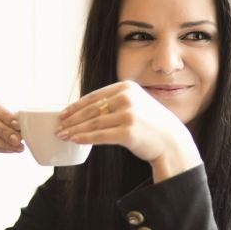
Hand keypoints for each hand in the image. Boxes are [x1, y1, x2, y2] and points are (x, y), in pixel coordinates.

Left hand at [57, 81, 201, 180]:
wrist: (172, 142)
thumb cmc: (151, 125)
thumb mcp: (136, 104)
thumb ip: (116, 102)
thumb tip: (87, 110)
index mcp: (127, 87)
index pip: (94, 96)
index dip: (76, 106)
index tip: (63, 113)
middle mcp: (127, 98)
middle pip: (91, 109)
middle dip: (71, 119)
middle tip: (58, 126)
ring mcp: (128, 114)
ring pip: (93, 122)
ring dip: (74, 130)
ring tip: (63, 135)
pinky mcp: (128, 132)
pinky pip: (99, 135)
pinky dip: (84, 138)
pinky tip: (75, 140)